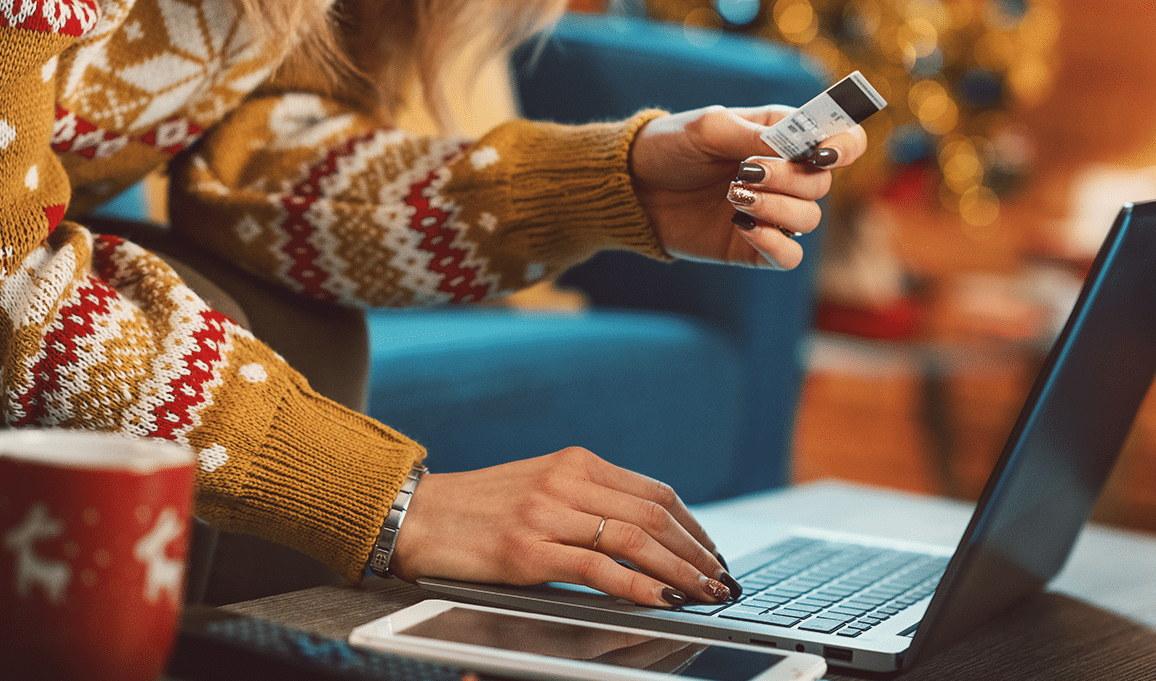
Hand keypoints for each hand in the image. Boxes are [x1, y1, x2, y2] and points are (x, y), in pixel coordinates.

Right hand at [389, 447, 740, 607]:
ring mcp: (548, 514)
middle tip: (720, 579)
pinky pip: (598, 570)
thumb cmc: (478, 508)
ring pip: (634, 540)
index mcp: (575, 462)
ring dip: (679, 571)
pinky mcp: (529, 550)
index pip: (654, 492)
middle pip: (653, 516)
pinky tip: (661, 600)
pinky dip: (638, 586)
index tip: (712, 552)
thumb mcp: (539, 488)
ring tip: (703, 593)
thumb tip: (644, 535)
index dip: (692, 526)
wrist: (417, 515)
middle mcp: (566, 480)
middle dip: (696, 552)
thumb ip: (587, 501)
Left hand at [630, 104, 866, 269]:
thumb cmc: (671, 148)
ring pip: (809, 219)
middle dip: (787, 178)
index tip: (821, 153)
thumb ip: (752, 134)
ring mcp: (772, 214)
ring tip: (733, 196)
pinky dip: (774, 243)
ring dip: (775, 207)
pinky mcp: (755, 247)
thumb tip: (789, 148)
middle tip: (744, 172)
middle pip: (822, 184)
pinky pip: (790, 257)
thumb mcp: (708, 128)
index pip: (842, 142)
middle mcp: (786, 176)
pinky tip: (743, 226)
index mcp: (784, 137)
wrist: (634, 188)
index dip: (844, 146)